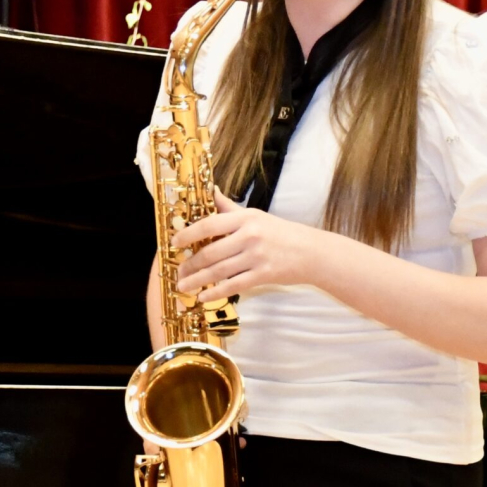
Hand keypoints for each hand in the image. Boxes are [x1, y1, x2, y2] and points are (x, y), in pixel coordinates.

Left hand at [173, 190, 319, 302]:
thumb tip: (210, 190)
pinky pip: (233, 285)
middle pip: (211, 252)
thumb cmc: (281, 233)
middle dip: (190, 264)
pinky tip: (203, 297)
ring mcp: (256, 256)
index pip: (210, 225)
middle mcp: (249, 236)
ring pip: (219, 271)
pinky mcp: (263, 275)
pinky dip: (215, 293)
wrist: (311, 252)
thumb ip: (229, 208)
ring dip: (197, 280)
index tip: (175, 243)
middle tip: (178, 272)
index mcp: (245, 218)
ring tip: (183, 286)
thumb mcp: (255, 215)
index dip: (189, 234)